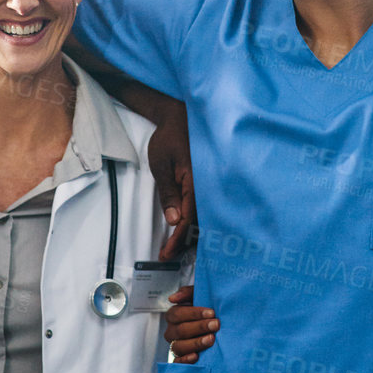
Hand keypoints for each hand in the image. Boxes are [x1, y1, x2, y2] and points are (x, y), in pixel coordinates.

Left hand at [146, 105, 197, 259]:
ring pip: (206, 217)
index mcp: (198, 181)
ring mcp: (211, 185)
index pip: (189, 219)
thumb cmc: (169, 138)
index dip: (178, 239)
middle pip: (202, 223)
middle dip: (186, 242)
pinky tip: (189, 230)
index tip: (166, 253)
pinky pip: (206, 207)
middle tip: (169, 255)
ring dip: (193, 234)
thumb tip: (174, 221)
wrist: (180, 116)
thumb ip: (168, 193)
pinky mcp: (209, 183)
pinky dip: (198, 221)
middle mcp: (209, 185)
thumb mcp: (161, 166)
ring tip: (177, 247)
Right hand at [163, 286, 217, 363]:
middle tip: (215, 324)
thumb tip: (172, 298)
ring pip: (179, 346)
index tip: (211, 312)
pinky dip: (185, 360)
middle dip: (199, 327)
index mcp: (173, 315)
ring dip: (195, 343)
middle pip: (180, 330)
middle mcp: (172, 331)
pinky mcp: (180, 359)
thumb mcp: (198, 296)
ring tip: (211, 339)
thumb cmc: (206, 310)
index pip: (178, 314)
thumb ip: (187, 293)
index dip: (194, 313)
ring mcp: (175, 345)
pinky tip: (196, 356)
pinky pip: (178, 362)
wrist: (215, 326)